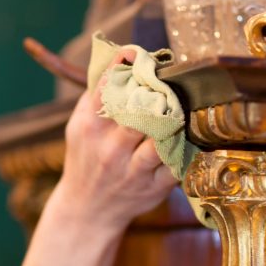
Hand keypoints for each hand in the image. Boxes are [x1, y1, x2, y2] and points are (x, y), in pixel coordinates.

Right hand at [54, 51, 176, 232]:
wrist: (87, 210)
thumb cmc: (86, 160)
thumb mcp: (79, 127)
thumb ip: (96, 95)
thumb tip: (121, 59)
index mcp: (90, 127)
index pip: (108, 88)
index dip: (126, 66)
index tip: (137, 55)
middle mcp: (110, 149)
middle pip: (140, 111)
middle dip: (157, 92)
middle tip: (167, 81)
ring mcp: (133, 170)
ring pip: (161, 137)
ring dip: (174, 119)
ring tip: (179, 106)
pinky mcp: (153, 187)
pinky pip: (176, 161)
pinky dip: (185, 146)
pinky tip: (186, 134)